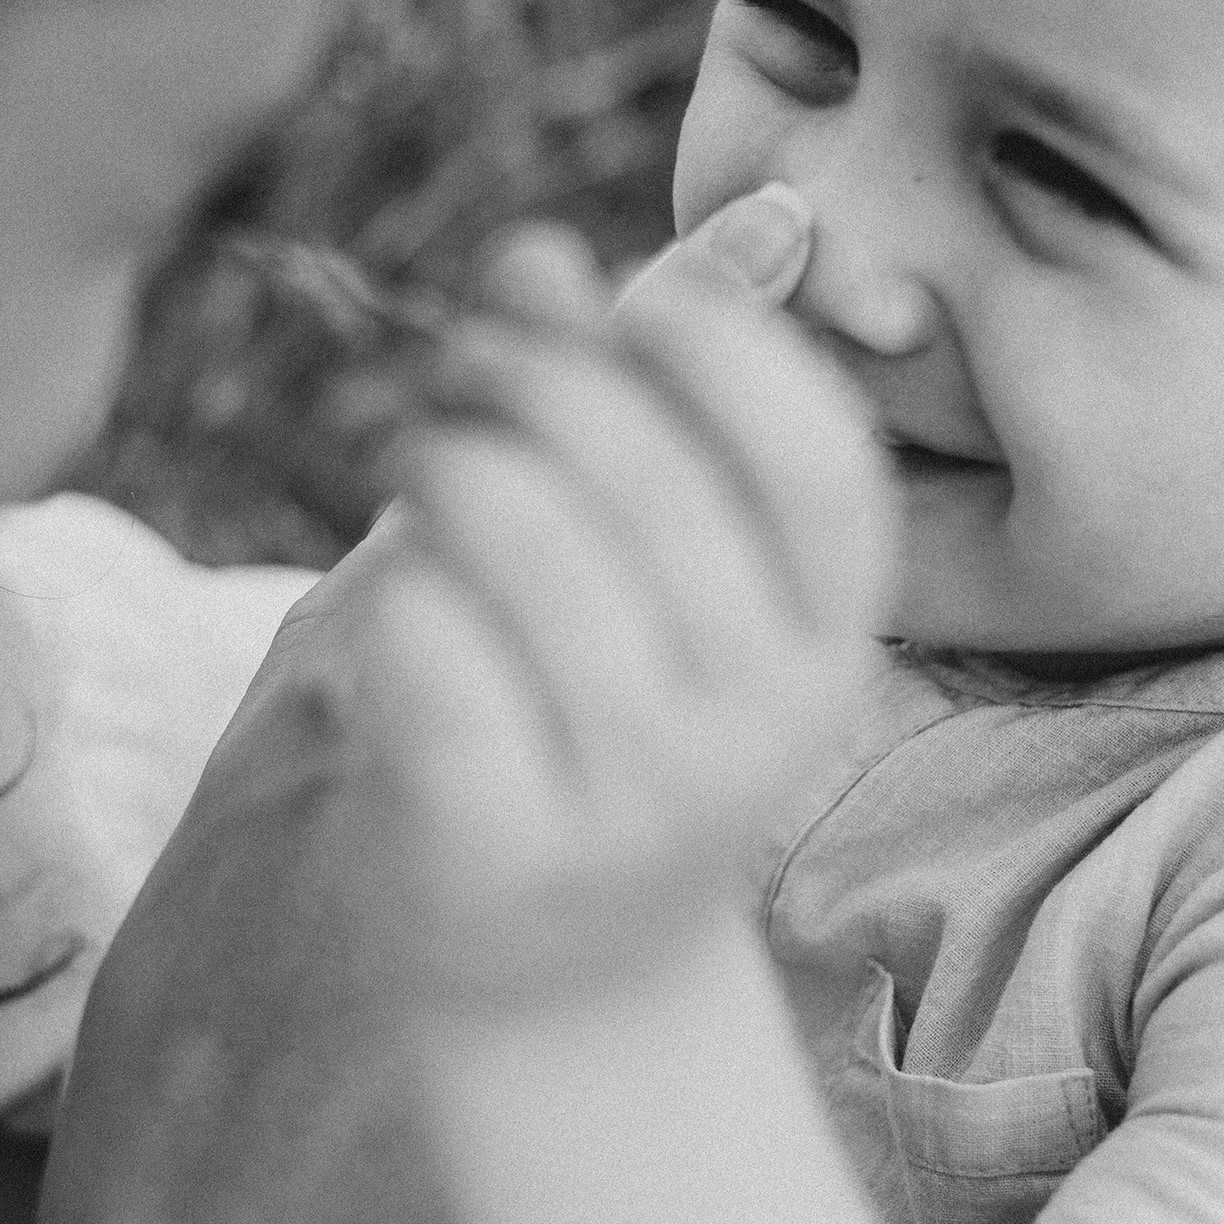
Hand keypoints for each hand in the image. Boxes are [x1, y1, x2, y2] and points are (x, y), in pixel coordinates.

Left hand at [338, 186, 897, 1016]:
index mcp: (827, 641)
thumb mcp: (657, 570)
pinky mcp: (499, 846)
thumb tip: (539, 250)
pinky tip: (401, 606)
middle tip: (458, 365)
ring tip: (421, 461)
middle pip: (641, 470)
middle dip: (525, 374)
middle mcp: (758, 725)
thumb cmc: (603, 710)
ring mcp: (635, 798)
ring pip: (518, 538)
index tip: (629, 310)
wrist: (559, 973)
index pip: (814, 461)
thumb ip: (609, 402)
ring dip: (444, 464)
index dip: (720, 349)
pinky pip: (427, 648)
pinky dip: (397, 593)